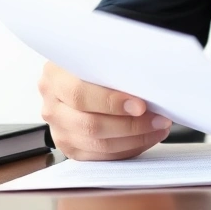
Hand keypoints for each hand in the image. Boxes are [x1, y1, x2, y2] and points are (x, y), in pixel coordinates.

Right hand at [39, 61, 171, 160]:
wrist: (77, 77)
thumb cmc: (93, 65)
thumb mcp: (96, 55)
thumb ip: (112, 65)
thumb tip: (146, 80)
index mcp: (54, 77)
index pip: (80, 94)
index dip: (111, 102)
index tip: (140, 105)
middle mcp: (52, 105)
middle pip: (90, 124)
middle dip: (131, 125)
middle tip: (158, 119)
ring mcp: (58, 129)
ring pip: (97, 144)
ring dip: (134, 139)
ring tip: (157, 128)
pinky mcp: (70, 147)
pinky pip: (100, 156)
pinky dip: (127, 149)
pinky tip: (145, 138)